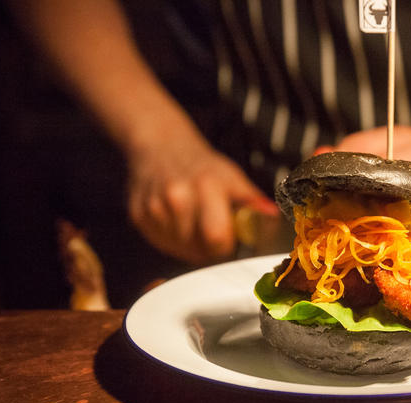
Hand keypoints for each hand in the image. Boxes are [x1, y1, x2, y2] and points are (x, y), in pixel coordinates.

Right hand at [126, 125, 277, 263]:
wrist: (160, 146)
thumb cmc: (201, 165)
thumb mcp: (231, 176)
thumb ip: (251, 199)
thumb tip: (273, 216)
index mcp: (206, 185)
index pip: (218, 237)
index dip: (227, 244)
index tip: (230, 238)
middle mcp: (177, 196)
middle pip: (198, 248)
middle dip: (209, 247)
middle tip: (212, 231)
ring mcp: (155, 207)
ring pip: (180, 249)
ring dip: (190, 245)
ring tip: (194, 222)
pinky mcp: (138, 216)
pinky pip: (162, 244)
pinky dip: (172, 240)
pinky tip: (177, 221)